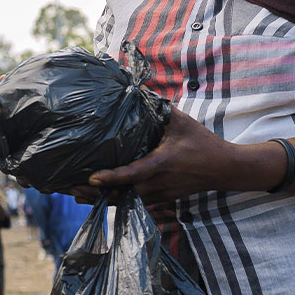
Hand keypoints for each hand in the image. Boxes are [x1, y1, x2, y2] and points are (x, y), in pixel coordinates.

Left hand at [84, 109, 268, 205]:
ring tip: (74, 194)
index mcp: (162, 163)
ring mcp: (160, 194)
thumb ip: (160, 108)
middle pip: (122, 195)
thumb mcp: (182, 121)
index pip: (133, 174)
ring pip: (126, 203)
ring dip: (100, 200)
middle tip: (69, 187)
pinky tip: (96, 197)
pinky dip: (114, 202)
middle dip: (95, 193)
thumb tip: (137, 90)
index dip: (111, 178)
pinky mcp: (161, 199)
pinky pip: (133, 204)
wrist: (225, 169)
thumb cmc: (203, 142)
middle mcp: (158, 183)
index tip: (91, 178)